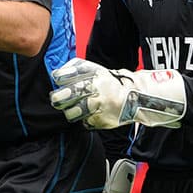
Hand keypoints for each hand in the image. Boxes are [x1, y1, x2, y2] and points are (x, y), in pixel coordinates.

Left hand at [49, 58, 185, 128]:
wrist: (136, 97)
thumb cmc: (110, 83)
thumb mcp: (96, 71)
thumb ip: (76, 70)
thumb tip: (56, 74)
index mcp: (95, 74)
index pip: (70, 75)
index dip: (60, 77)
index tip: (58, 79)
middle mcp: (98, 89)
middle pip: (69, 94)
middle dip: (58, 98)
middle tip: (56, 100)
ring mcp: (101, 106)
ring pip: (74, 112)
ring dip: (70, 112)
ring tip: (74, 109)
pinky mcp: (103, 120)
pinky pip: (85, 122)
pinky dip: (85, 120)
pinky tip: (90, 114)